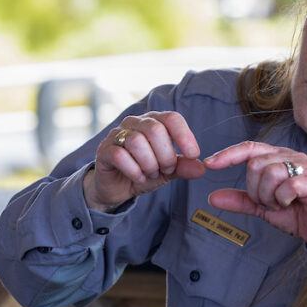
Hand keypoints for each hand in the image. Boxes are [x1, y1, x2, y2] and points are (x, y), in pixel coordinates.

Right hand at [85, 111, 205, 209]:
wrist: (117, 188)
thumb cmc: (144, 172)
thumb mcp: (168, 172)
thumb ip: (183, 167)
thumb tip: (202, 167)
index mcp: (154, 121)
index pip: (171, 118)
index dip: (184, 135)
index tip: (193, 155)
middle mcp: (135, 123)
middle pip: (155, 129)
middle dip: (165, 155)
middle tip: (166, 170)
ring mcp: (117, 135)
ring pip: (137, 141)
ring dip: (149, 164)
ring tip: (150, 174)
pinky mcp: (104, 150)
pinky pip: (120, 156)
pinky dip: (134, 170)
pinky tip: (138, 177)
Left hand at [203, 141, 306, 249]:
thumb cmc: (295, 213)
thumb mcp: (262, 207)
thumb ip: (240, 200)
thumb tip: (211, 197)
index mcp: (278, 157)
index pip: (249, 148)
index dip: (228, 154)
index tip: (208, 164)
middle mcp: (291, 156)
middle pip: (255, 164)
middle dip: (255, 190)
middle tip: (268, 202)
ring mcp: (304, 167)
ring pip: (269, 173)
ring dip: (268, 196)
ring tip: (279, 204)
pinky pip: (287, 185)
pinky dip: (282, 199)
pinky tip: (289, 204)